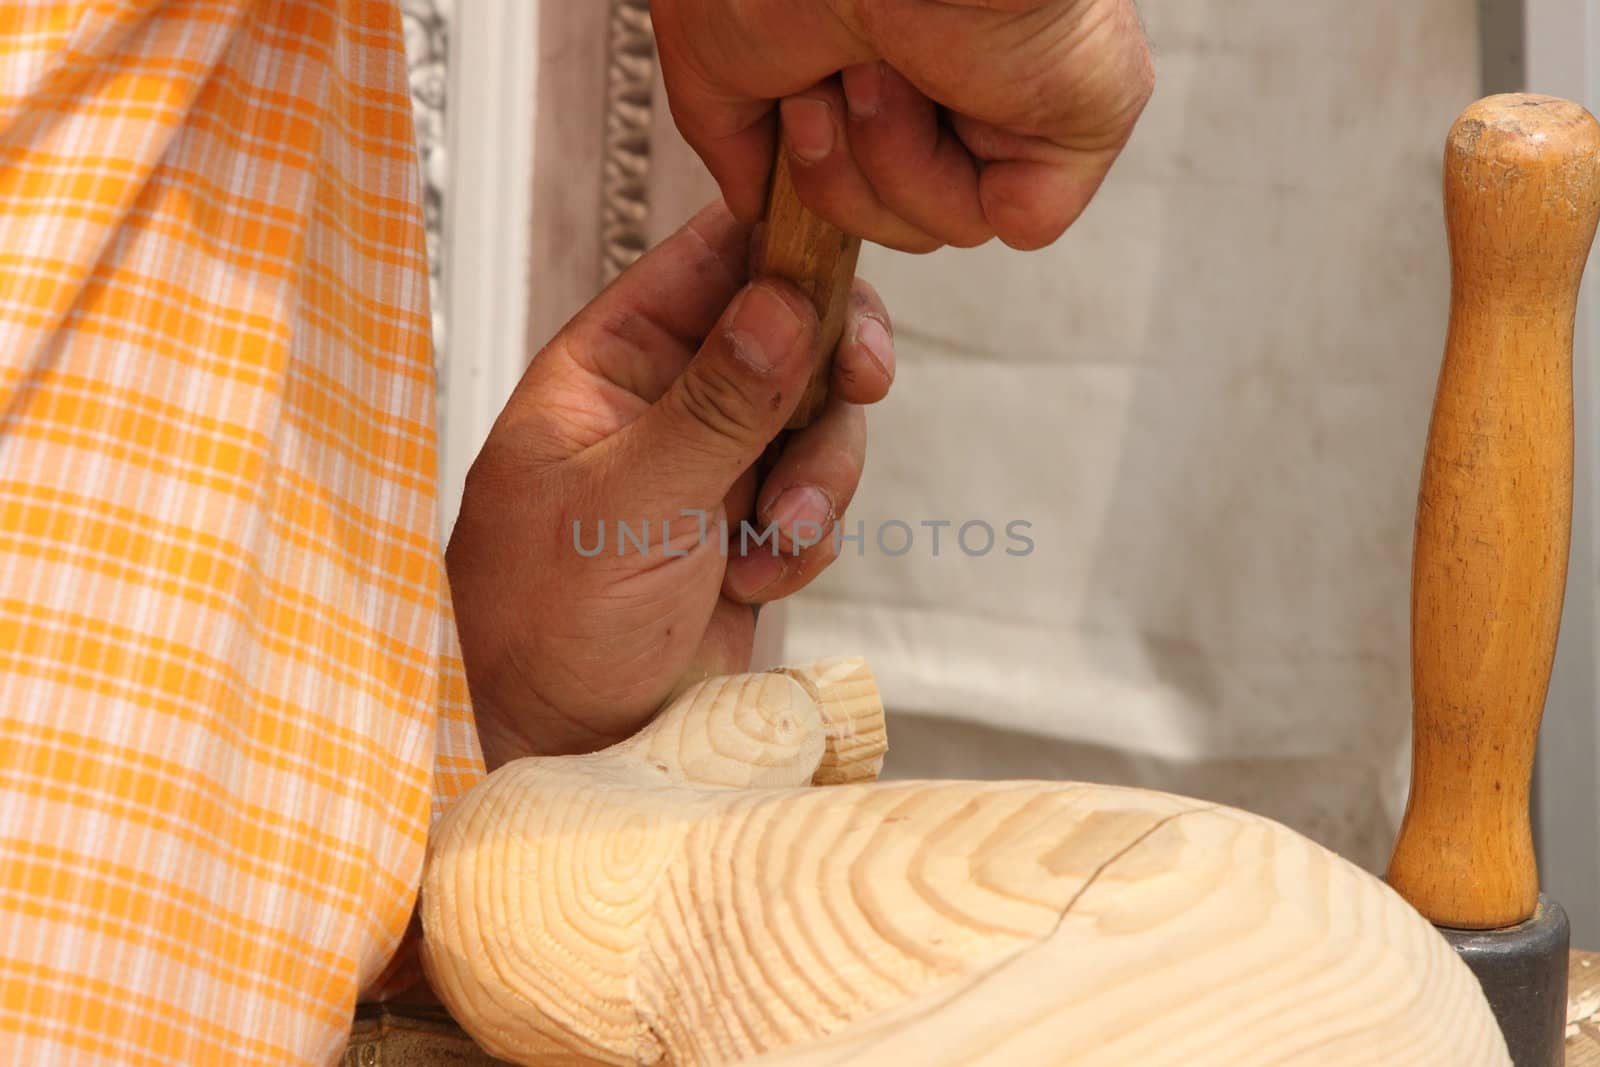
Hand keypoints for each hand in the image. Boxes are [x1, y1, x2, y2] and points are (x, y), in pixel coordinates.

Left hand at [446, 203, 894, 765]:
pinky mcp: (749, 528)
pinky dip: (808, 535)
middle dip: (826, 370)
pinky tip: (762, 578)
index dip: (782, 251)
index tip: (841, 272)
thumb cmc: (549, 626)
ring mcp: (710, 466)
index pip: (707, 262)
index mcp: (607, 367)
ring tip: (775, 544)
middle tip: (862, 383)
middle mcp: (663, 404)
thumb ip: (716, 403)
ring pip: (815, 418)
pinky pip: (817, 495)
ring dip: (819, 477)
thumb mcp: (629, 503)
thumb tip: (784, 302)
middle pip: (786, 331)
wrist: (570, 753)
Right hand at [651, 0, 1153, 251]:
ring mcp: (1023, 94)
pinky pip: (1009, 220)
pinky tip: (929, 95)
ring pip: (944, 225)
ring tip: (875, 68)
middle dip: (837, 170)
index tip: (787, 111)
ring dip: (884, 161)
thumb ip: (734, 141)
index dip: (814, 171)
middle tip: (823, 86)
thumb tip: (758, 202)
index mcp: (891, 48)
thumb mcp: (715, 59)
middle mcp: (959, 68)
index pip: (860, 172)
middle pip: (894, 214)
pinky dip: (948, 181)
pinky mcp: (1083, 114)